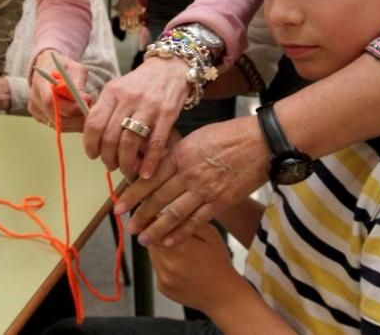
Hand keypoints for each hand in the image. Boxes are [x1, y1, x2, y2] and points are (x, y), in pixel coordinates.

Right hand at [28, 51, 88, 129]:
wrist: (49, 68)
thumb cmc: (64, 67)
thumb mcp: (75, 68)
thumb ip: (78, 83)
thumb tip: (84, 100)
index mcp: (39, 81)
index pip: (50, 101)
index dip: (70, 106)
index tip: (86, 103)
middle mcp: (34, 97)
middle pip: (55, 116)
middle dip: (77, 117)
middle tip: (91, 110)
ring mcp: (35, 109)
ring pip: (58, 125)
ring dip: (76, 123)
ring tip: (87, 113)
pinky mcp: (39, 117)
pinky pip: (57, 127)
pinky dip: (72, 124)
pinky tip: (80, 116)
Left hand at [83, 56, 188, 178]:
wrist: (170, 68)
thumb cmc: (141, 84)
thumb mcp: (118, 89)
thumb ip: (106, 111)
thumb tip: (95, 140)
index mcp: (112, 92)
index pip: (94, 123)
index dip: (90, 144)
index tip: (93, 154)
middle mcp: (128, 99)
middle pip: (110, 137)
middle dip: (108, 158)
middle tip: (111, 164)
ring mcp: (148, 106)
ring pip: (129, 143)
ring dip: (125, 163)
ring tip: (126, 169)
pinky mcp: (167, 114)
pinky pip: (155, 144)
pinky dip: (149, 162)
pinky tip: (145, 172)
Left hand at [117, 116, 266, 246]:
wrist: (261, 142)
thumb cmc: (228, 135)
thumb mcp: (195, 138)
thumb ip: (175, 154)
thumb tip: (154, 165)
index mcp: (180, 155)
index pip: (149, 178)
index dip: (132, 194)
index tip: (118, 205)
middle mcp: (188, 174)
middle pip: (158, 198)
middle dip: (140, 215)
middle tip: (127, 227)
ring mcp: (205, 190)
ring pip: (174, 214)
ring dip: (156, 228)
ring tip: (143, 239)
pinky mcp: (220, 202)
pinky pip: (196, 222)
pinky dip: (181, 233)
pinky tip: (168, 242)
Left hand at [149, 224, 244, 311]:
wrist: (223, 295)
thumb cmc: (219, 264)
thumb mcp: (209, 234)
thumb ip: (186, 221)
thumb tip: (168, 212)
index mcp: (179, 248)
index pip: (153, 228)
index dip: (154, 221)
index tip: (158, 217)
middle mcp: (167, 264)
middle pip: (150, 241)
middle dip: (158, 235)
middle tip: (171, 234)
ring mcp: (163, 277)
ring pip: (152, 254)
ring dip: (160, 250)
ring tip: (180, 252)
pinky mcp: (162, 287)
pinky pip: (157, 269)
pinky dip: (164, 265)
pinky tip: (180, 266)